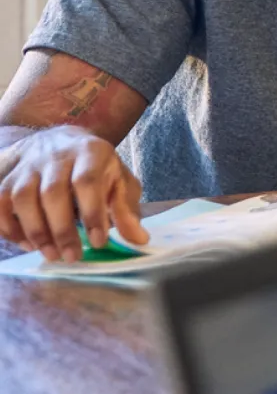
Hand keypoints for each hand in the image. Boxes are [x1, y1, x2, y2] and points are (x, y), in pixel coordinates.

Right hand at [0, 126, 148, 261]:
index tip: (98, 242)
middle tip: (73, 256)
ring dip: (35, 230)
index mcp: (91, 152)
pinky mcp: (9, 178)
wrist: (63, 142)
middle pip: (53, 192)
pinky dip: (9, 226)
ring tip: (51, 255)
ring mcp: (30, 166)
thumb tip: (140, 240)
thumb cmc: (97, 168)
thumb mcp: (119, 182)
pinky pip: (0, 202)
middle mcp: (57, 156)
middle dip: (62, 229)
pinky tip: (25, 244)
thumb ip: (127, 209)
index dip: (92, 212)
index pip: (87, 181)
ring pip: (23, 197)